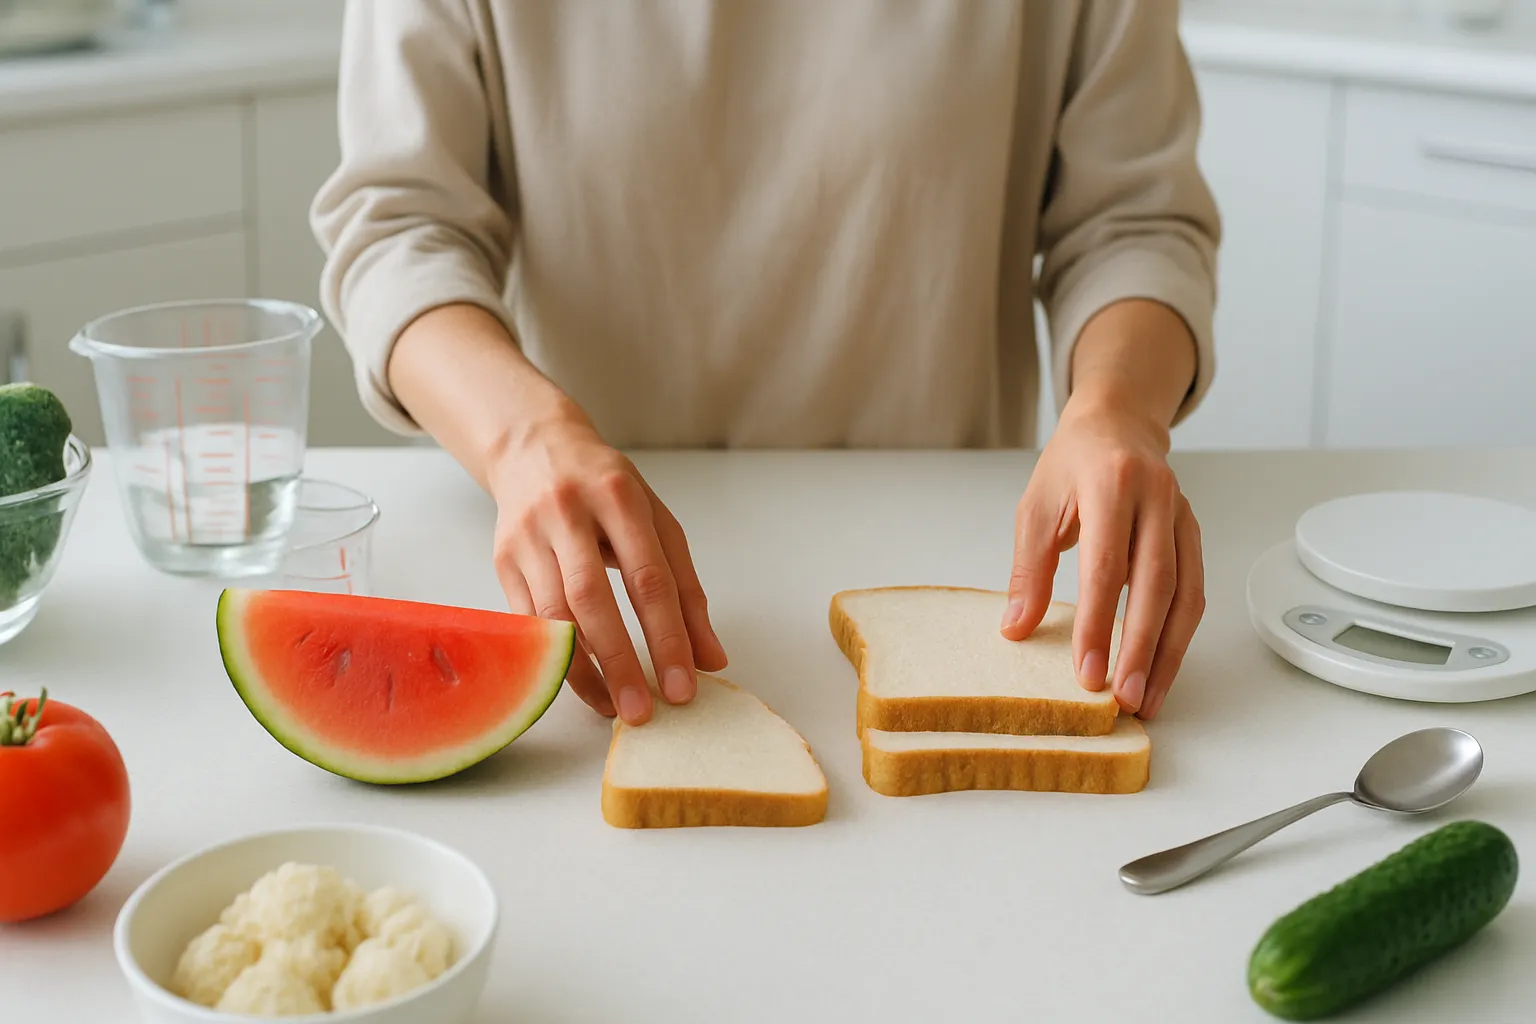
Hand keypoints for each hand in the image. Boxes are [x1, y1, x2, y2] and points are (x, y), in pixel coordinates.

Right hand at [488, 414, 727, 725]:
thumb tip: (711, 660)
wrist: (533, 448)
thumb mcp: (657, 522)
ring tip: (611, 708)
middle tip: (642, 712)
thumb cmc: (608, 491)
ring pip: (553, 612)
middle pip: (593, 597)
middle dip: (620, 661)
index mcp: (619, 496)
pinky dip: (555, 656)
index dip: (668, 637)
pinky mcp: (502, 558)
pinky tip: (579, 683)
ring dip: (583, 669)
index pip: (649, 578)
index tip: (683, 687)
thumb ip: (687, 590)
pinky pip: (528, 619)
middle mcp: (568, 511)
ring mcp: (528, 535)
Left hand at [1000, 400, 1204, 719]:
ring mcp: (1181, 516)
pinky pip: (1194, 590)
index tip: (1089, 672)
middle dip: (1141, 649)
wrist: (1117, 424)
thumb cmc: (1071, 465)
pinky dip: (1180, 634)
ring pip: (1186, 594)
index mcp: (1110, 484)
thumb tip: (1017, 627)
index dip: (1099, 624)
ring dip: (1169, 653)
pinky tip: (1163, 667)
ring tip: (1149, 699)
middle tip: (1126, 700)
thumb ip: (1029, 570)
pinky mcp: (1193, 533)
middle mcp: (1156, 499)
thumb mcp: (1036, 508)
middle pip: (1156, 585)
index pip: (1106, 566)